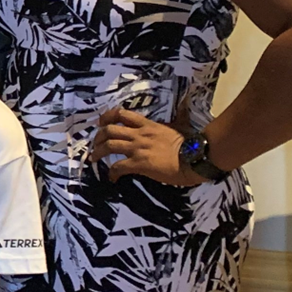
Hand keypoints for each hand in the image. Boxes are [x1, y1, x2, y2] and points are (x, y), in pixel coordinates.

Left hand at [90, 108, 205, 186]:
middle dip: (99, 136)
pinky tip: (112, 178)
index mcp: (148, 125)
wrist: (196, 157)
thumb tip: (172, 120)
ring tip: (95, 159)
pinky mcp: (139, 163)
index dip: (108, 117)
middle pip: (110, 129)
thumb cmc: (190, 145)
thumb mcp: (174, 129)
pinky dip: (112, 172)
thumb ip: (164, 127)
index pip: (123, 114)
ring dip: (98, 152)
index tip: (102, 123)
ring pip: (109, 145)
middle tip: (96, 143)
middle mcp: (140, 134)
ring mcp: (138, 148)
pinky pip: (118, 166)